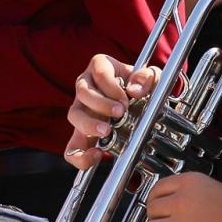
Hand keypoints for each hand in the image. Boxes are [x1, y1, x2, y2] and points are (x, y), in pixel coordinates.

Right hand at [65, 54, 160, 168]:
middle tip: (120, 113)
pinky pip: (71, 147)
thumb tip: (134, 90)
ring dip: (89, 124)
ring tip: (107, 131)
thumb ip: (146, 77)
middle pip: (83, 92)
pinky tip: (97, 155)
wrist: (135, 102)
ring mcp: (80, 109)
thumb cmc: (139, 84)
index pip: (100, 73)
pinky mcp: (80, 133)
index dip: (112, 87)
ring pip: (74, 115)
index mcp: (100, 67)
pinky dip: (80, 154)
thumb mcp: (149, 76)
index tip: (125, 100)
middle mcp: (86, 86)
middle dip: (101, 104)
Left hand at [141, 171, 221, 221]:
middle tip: (159, 220)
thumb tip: (178, 200)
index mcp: (188, 182)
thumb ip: (191, 190)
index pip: (158, 187)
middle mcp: (180, 201)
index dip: (154, 197)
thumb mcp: (212, 185)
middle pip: (151, 208)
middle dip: (154, 216)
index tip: (154, 203)